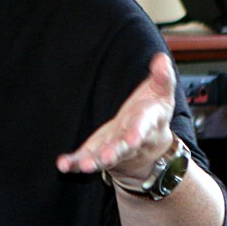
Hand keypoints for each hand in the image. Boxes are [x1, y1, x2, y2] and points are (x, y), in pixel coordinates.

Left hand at [56, 52, 177, 181]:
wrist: (150, 144)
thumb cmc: (152, 113)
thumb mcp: (161, 93)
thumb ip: (162, 77)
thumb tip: (161, 59)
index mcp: (147, 123)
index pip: (143, 127)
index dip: (137, 133)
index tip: (133, 138)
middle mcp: (130, 140)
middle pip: (123, 148)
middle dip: (114, 152)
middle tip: (106, 158)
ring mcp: (114, 149)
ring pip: (105, 158)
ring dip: (94, 162)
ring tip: (85, 166)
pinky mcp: (98, 152)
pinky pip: (86, 159)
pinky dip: (75, 163)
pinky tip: (64, 165)